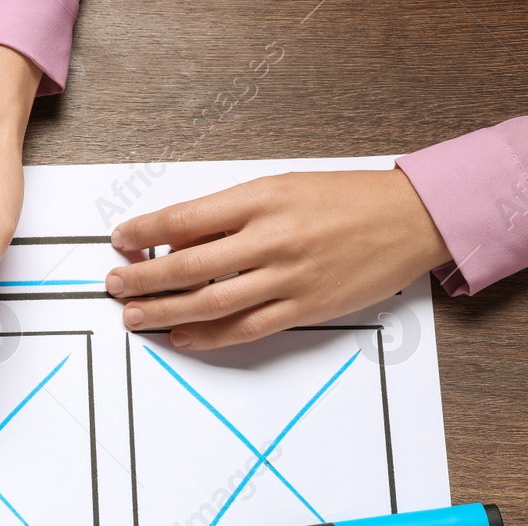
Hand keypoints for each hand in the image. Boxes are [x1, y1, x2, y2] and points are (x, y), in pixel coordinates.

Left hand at [106, 169, 451, 348]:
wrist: (413, 217)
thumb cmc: (346, 199)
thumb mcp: (282, 187)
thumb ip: (229, 213)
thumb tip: (176, 237)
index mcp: (263, 198)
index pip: (184, 218)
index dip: (143, 232)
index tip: (120, 240)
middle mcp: (273, 237)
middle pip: (187, 266)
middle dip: (141, 278)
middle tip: (114, 284)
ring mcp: (289, 277)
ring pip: (209, 302)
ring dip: (164, 312)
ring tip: (135, 315)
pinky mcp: (305, 307)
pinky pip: (244, 329)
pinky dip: (207, 336)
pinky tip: (181, 336)